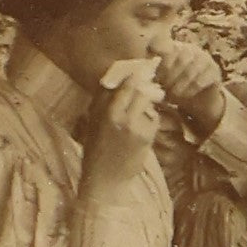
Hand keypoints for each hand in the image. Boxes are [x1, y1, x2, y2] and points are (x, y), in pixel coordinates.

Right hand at [81, 74, 163, 190]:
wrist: (104, 179)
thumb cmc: (97, 151)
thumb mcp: (93, 123)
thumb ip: (102, 102)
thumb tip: (114, 81)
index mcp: (98, 108)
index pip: (114, 81)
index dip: (127, 71)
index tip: (136, 67)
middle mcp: (113, 112)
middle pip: (133, 86)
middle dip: (142, 81)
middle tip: (148, 77)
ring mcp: (130, 123)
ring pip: (145, 101)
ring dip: (147, 103)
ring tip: (142, 112)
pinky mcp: (144, 135)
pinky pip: (153, 118)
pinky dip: (151, 121)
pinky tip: (143, 131)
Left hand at [153, 39, 224, 134]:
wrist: (199, 100)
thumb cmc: (177, 87)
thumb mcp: (162, 78)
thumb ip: (154, 71)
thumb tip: (141, 72)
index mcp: (177, 47)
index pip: (170, 48)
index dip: (163, 62)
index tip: (157, 77)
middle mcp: (192, 50)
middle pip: (183, 56)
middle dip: (172, 74)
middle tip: (164, 87)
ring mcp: (205, 60)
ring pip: (193, 68)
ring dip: (181, 83)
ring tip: (173, 94)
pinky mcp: (214, 72)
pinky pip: (203, 79)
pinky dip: (192, 89)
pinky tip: (185, 96)